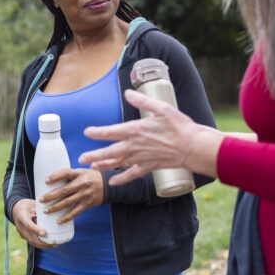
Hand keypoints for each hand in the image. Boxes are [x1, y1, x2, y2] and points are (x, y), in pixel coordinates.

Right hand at [11, 198, 56, 248]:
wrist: (16, 209)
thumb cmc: (27, 205)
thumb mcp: (33, 204)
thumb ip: (41, 209)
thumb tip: (54, 212)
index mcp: (21, 216)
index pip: (28, 225)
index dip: (35, 230)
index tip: (44, 233)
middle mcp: (20, 227)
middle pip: (31, 238)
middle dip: (42, 242)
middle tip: (54, 243)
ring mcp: (21, 233)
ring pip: (32, 242)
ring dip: (43, 245)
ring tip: (54, 245)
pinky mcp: (24, 237)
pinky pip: (33, 242)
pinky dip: (41, 245)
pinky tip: (50, 244)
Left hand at [39, 168, 103, 223]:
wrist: (107, 185)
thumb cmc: (91, 176)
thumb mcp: (82, 171)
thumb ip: (70, 175)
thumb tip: (53, 178)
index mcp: (79, 173)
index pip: (65, 173)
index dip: (55, 177)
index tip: (45, 181)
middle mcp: (82, 184)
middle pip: (64, 191)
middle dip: (51, 196)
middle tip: (41, 199)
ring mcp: (85, 195)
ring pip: (68, 202)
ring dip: (56, 207)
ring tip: (46, 211)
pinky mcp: (87, 204)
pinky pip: (75, 212)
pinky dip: (66, 217)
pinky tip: (58, 221)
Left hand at [79, 89, 222, 183]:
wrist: (193, 147)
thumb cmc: (179, 126)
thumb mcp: (161, 108)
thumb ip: (143, 101)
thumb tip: (128, 93)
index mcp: (136, 130)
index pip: (111, 132)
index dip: (97, 132)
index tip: (87, 132)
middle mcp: (135, 145)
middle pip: (110, 152)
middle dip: (94, 155)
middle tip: (81, 158)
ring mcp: (141, 158)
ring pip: (118, 163)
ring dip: (104, 165)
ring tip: (92, 167)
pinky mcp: (149, 166)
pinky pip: (132, 174)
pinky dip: (122, 179)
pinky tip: (113, 181)